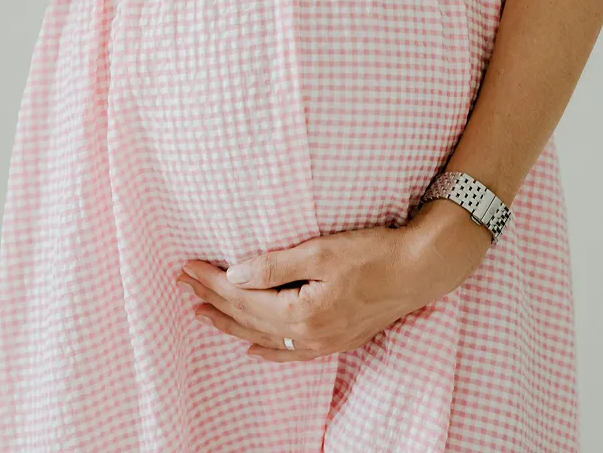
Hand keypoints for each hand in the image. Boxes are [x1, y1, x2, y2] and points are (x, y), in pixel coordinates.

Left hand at [177, 200, 492, 362]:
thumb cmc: (374, 253)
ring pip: (264, 336)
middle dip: (212, 300)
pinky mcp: (337, 339)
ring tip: (201, 313)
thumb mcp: (320, 251)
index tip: (186, 267)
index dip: (211, 281)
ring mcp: (324, 341)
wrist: (420, 269)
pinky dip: (267, 350)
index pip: (243, 296)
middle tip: (182, 285)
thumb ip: (275, 266)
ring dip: (230, 324)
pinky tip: (250, 348)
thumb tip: (234, 274)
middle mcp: (310, 335)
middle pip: (247, 318)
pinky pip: (291, 351)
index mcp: (303, 312)